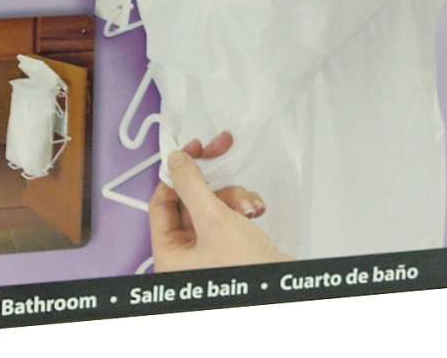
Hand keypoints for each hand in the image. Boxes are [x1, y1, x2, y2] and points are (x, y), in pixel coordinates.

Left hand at [149, 149, 292, 271]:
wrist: (285, 295)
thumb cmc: (246, 271)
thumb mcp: (214, 220)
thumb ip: (192, 185)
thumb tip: (176, 160)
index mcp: (170, 255)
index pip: (162, 202)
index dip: (176, 174)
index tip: (191, 151)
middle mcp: (186, 255)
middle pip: (189, 200)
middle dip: (211, 181)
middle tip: (219, 150)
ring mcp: (209, 252)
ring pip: (212, 204)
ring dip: (232, 195)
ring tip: (247, 204)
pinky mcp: (230, 249)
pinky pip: (229, 216)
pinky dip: (242, 207)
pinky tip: (255, 209)